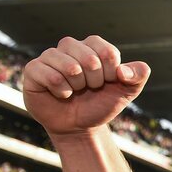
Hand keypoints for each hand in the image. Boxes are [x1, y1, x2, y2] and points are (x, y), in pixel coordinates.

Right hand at [23, 36, 150, 137]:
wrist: (79, 125)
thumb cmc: (101, 104)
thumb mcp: (126, 92)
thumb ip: (137, 76)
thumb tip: (124, 71)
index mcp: (93, 46)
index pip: (107, 52)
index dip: (111, 73)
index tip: (107, 82)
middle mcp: (70, 46)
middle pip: (89, 59)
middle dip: (95, 81)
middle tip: (89, 88)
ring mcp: (50, 57)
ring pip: (69, 66)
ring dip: (78, 86)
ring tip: (76, 90)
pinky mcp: (34, 70)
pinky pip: (50, 75)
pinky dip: (61, 90)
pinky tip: (62, 94)